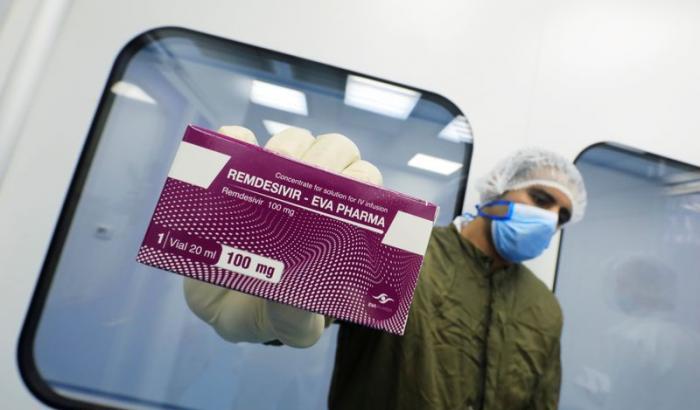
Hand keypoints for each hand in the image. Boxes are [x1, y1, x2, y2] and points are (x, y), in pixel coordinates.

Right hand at [183, 125, 381, 347]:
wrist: (221, 307)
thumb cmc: (270, 312)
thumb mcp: (290, 326)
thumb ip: (298, 317)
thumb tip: (298, 299)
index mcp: (340, 222)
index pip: (366, 187)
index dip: (362, 182)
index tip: (348, 192)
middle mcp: (312, 192)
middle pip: (335, 153)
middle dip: (325, 158)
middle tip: (305, 177)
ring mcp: (273, 178)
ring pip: (294, 140)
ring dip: (287, 145)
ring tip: (271, 165)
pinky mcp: (233, 171)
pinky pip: (237, 141)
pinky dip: (234, 139)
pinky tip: (231, 148)